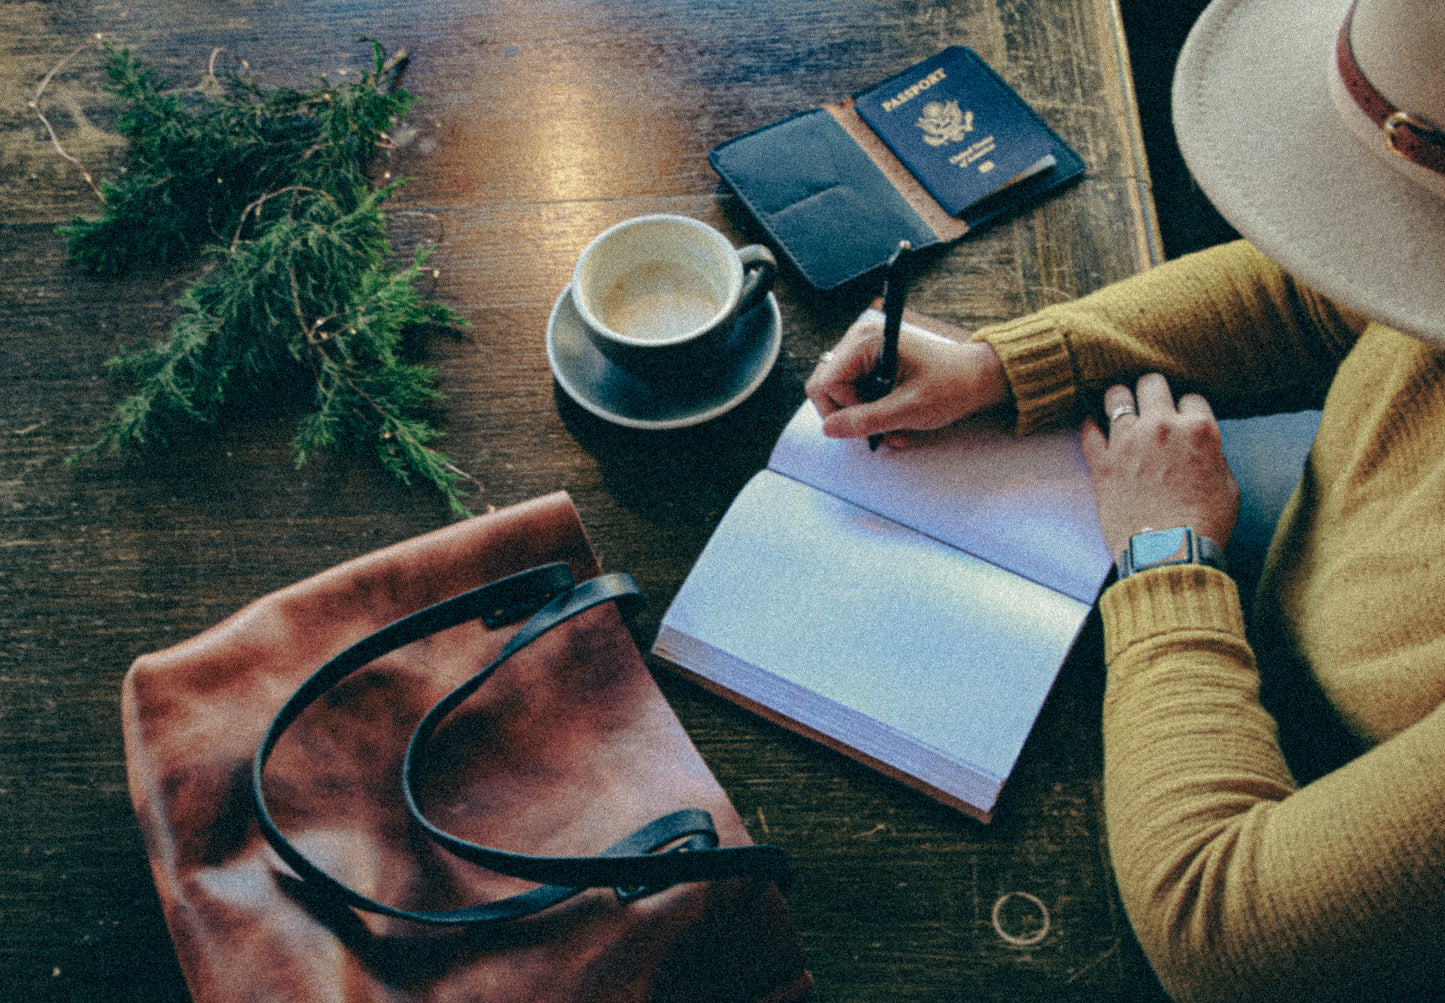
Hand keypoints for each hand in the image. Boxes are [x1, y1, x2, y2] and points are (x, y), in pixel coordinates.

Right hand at [804, 315, 1009, 446]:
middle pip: (826, 387)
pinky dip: (869, 412)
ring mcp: (862, 351)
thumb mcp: (909, 409)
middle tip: (879, 433)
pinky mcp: (869, 364)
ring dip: (862, 418)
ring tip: (892, 430)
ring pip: (838, 394)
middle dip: (850, 417)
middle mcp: (859, 340)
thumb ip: (867, 419)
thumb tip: (830, 429)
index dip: (844, 411)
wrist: (977, 378)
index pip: (826, 383)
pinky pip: (852, 393)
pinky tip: (892, 421)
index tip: (872, 425)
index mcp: (866, 342)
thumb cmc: (951, 385)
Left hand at [1079, 373, 1239, 558]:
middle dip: (1151, 391)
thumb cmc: (1204, 526)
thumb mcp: (1228, 486)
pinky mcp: (1102, 462)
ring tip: (1119, 409)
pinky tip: (1095, 429)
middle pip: (1152, 383)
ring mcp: (1128, 442)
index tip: (1180, 419)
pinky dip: (1090, 426)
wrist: (1170, 554)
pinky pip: (1087, 429)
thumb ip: (1213, 456)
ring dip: (1118, 400)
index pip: (1191, 397)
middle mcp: (1163, 427)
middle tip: (1148, 403)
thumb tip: (1200, 448)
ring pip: (1116, 395)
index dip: (1185, 409)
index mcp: (1199, 430)